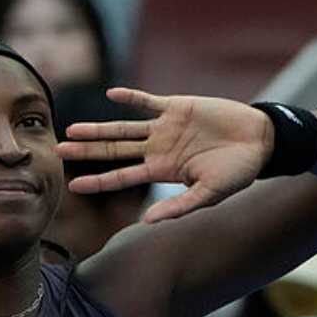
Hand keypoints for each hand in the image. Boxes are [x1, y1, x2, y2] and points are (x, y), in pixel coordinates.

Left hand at [55, 88, 273, 223]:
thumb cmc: (238, 172)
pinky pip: (148, 101)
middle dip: (87, 152)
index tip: (72, 186)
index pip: (122, 177)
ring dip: (98, 128)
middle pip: (114, 151)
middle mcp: (158, 149)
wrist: (259, 141)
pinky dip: (131, 98)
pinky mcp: (177, 106)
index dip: (97, 182)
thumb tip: (147, 222)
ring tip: (71, 128)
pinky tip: (112, 94)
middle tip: (57, 151)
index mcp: (163, 171)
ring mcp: (165, 127)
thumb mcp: (209, 194)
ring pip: (123, 128)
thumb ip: (179, 207)